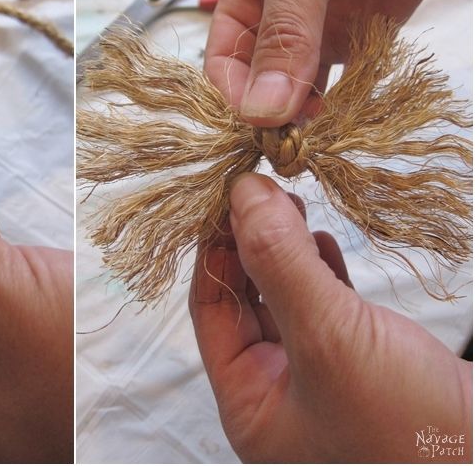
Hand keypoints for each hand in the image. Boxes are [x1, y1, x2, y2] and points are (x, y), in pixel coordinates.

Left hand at [190, 172, 471, 462]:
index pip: (211, 309)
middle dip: (253, 243)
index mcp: (251, 404)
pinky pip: (325, 306)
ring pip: (286, 297)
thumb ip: (280, 263)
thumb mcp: (330, 338)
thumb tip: (243, 194)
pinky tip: (323, 242)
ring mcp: (320, 379)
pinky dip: (321, 269)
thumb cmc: (411, 429)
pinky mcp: (363, 364)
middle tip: (264, 192)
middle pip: (246, 299)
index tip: (229, 194)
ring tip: (291, 206)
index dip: (217, 246)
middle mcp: (277, 393)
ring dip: (286, 250)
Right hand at [204, 0, 471, 125]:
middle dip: (270, 114)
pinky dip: (346, 106)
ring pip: (301, 93)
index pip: (224, 63)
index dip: (234, 95)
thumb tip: (262, 108)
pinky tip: (351, 118)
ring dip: (308, 119)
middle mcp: (276, 22)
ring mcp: (319, 34)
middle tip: (293, 143)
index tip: (258, 120)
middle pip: (260, 85)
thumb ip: (285, 33)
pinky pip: (346, 85)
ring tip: (323, 136)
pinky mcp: (361, 40)